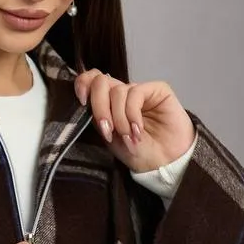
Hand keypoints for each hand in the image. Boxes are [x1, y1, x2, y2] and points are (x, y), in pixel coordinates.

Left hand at [73, 69, 195, 171]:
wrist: (162, 163)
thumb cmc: (136, 152)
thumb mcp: (109, 136)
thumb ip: (97, 117)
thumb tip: (85, 100)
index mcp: (107, 102)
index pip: (91, 80)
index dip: (83, 84)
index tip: (81, 102)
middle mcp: (122, 93)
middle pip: (100, 82)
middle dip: (100, 108)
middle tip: (108, 130)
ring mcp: (138, 90)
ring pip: (117, 91)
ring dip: (120, 119)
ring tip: (128, 137)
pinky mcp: (157, 90)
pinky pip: (135, 93)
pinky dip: (132, 114)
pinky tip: (138, 130)